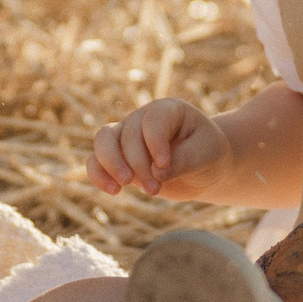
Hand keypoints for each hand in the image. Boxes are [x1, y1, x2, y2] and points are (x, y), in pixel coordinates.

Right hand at [88, 98, 230, 198]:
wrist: (202, 168)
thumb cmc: (207, 154)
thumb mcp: (206, 155)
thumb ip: (184, 160)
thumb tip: (156, 173)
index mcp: (167, 110)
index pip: (152, 121)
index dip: (154, 143)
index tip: (164, 166)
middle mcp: (143, 118)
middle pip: (128, 134)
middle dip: (138, 164)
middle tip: (155, 190)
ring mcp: (127, 135)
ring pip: (103, 140)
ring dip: (111, 164)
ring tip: (125, 185)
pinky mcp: (118, 157)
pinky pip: (95, 161)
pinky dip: (98, 175)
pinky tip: (113, 191)